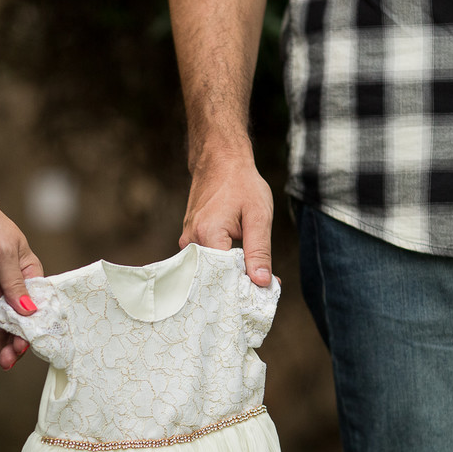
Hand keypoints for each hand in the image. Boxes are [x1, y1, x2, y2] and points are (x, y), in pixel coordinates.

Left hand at [0, 182, 44, 369]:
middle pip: (17, 324)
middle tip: (2, 361)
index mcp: (31, 274)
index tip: (22, 347)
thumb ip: (15, 283)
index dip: (32, 330)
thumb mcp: (5, 251)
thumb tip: (29, 313)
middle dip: (10, 344)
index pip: (37, 308)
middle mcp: (15, 289)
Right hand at [179, 152, 273, 285]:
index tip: (265, 291)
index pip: (223, 276)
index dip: (244, 286)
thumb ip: (259, 251)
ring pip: (209, 270)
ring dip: (230, 275)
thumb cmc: (241, 183)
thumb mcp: (259, 216)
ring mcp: (187, 241)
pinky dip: (222, 265)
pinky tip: (238, 264)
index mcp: (208, 234)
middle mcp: (192, 241)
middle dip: (238, 284)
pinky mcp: (189, 239)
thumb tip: (261, 282)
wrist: (219, 160)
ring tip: (253, 275)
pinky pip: (205, 260)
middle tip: (264, 285)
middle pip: (213, 277)